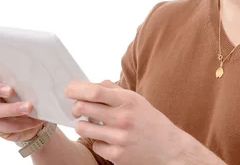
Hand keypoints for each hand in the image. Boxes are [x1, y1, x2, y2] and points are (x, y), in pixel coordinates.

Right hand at [0, 57, 45, 141]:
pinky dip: (16, 124)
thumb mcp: (30, 82)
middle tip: (10, 90)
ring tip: (28, 107)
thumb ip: (27, 74)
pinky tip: (29, 122)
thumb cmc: (30, 94)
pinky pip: (0, 126)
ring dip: (11, 109)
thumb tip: (37, 65)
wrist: (36, 119)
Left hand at [66, 80, 189, 164]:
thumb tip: (91, 84)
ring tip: (91, 124)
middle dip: (75, 107)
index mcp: (128, 101)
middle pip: (83, 108)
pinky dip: (98, 142)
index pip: (95, 92)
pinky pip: (95, 146)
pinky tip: (108, 140)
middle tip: (76, 108)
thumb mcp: (137, 100)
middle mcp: (123, 118)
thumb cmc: (150, 121)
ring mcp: (119, 138)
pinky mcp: (117, 156)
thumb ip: (114, 90)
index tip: (69, 90)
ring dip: (83, 125)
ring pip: (83, 128)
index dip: (77, 89)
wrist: (170, 149)